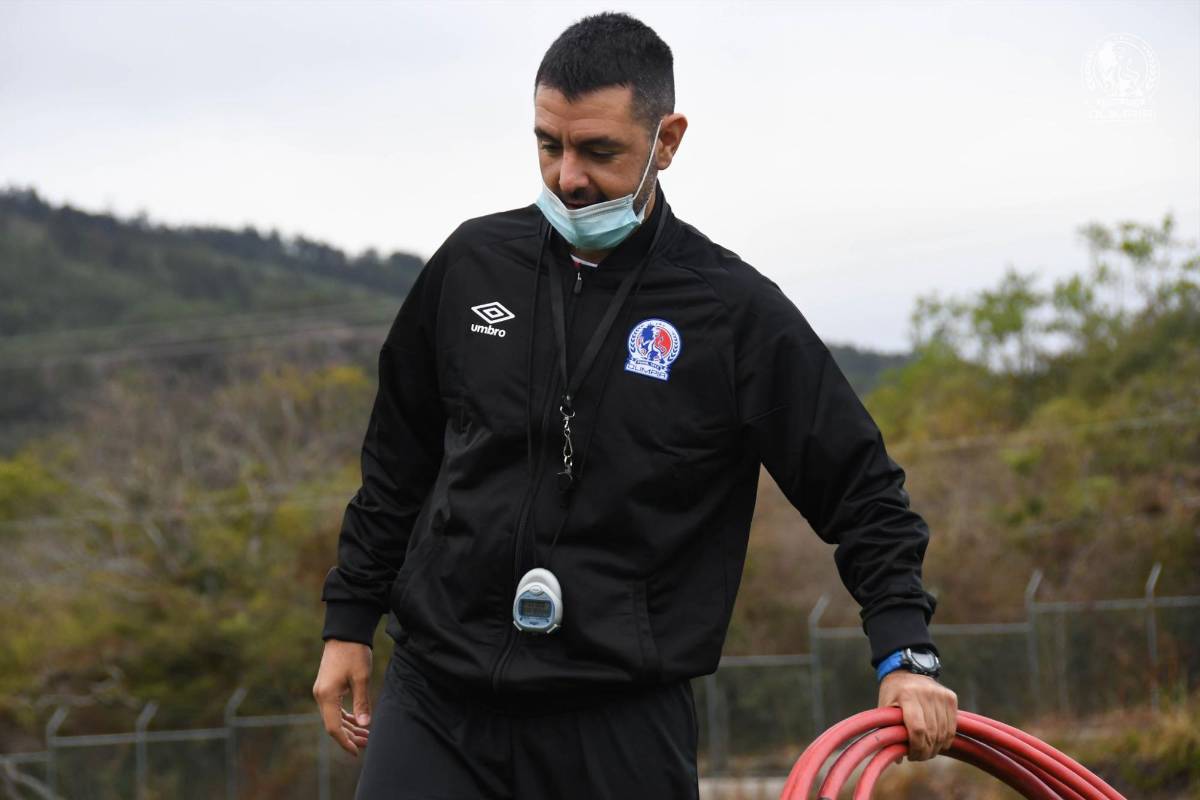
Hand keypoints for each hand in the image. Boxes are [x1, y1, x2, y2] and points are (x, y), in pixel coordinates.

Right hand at [312, 639, 373, 756]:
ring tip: (365, 735)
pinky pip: (334, 708)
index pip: (333, 727)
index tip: (357, 752)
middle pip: (333, 724)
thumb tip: (365, 726)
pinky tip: (357, 722)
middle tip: (367, 744)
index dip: (345, 742)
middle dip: (349, 737)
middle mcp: (320, 695)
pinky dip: (345, 716)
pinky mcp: (327, 686)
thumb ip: (362, 703)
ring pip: (334, 717)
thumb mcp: (361, 678)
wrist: (345, 632)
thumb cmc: (354, 652)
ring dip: (349, 727)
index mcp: (326, 696)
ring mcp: (322, 691)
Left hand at [877, 669, 957, 760]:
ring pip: (944, 732)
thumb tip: (899, 759)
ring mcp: (941, 694)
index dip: (916, 748)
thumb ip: (889, 730)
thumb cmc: (893, 693)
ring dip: (936, 747)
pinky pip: (952, 726)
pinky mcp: (951, 697)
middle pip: (932, 733)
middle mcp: (927, 693)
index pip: (917, 729)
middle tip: (918, 756)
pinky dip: (946, 739)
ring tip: (926, 751)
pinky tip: (937, 743)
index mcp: (907, 695)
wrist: (907, 670)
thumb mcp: (884, 707)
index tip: (911, 756)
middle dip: (926, 751)